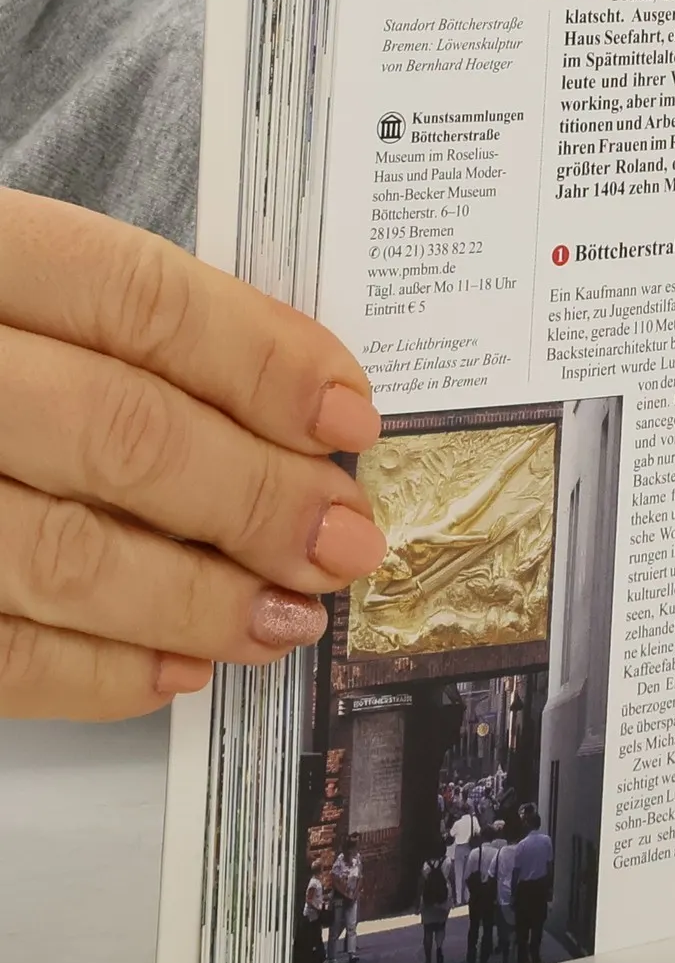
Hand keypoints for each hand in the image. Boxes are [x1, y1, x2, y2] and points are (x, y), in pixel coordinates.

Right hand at [0, 190, 385, 718]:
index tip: (353, 418)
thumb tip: (301, 415)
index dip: (265, 363)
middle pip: (119, 432)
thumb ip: (127, 334)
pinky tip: (173, 668)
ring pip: (58, 553)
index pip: (139, 301)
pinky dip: (93, 672)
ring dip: (196, 600)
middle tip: (345, 541)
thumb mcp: (14, 290)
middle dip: (257, 499)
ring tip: (286, 620)